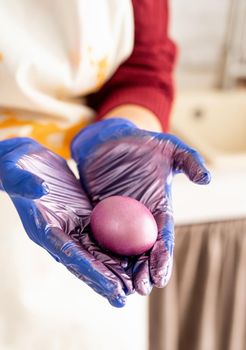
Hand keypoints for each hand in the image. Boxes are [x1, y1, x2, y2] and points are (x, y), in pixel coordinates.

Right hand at [0, 137, 132, 306]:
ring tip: (132, 285)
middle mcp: (59, 233)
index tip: (111, 287)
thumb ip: (25, 183)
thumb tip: (40, 189)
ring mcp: (72, 226)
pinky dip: (114, 247)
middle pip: (85, 261)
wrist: (27, 160)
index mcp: (43, 228)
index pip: (69, 254)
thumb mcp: (15, 171)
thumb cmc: (16, 166)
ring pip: (95, 252)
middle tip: (125, 296)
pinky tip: (131, 255)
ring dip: (113, 268)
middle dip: (104, 279)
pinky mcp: (82, 216)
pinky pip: (101, 234)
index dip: (90, 272)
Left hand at [71, 118, 210, 294]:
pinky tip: (94, 268)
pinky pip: (97, 235)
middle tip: (139, 290)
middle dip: (142, 271)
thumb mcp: (170, 147)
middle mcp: (139, 218)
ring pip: (120, 248)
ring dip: (120, 269)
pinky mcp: (97, 214)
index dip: (163, 257)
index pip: (163, 237)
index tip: (161, 276)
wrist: (110, 139)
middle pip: (142, 249)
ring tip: (119, 289)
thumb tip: (207, 179)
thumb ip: (189, 160)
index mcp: (159, 208)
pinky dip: (97, 252)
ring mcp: (118, 218)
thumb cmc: (142, 143)